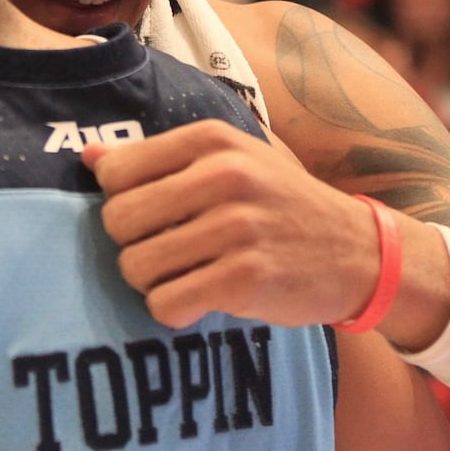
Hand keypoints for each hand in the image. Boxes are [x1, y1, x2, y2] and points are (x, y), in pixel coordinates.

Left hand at [82, 119, 377, 328]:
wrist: (359, 252)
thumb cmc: (280, 204)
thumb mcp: (230, 161)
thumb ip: (159, 158)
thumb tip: (89, 158)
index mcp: (212, 140)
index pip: (115, 173)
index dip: (121, 201)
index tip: (152, 215)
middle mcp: (224, 176)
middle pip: (118, 221)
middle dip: (131, 244)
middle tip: (165, 251)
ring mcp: (237, 228)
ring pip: (136, 267)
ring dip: (152, 282)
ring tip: (185, 275)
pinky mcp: (246, 280)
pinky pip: (166, 305)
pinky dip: (174, 310)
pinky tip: (200, 299)